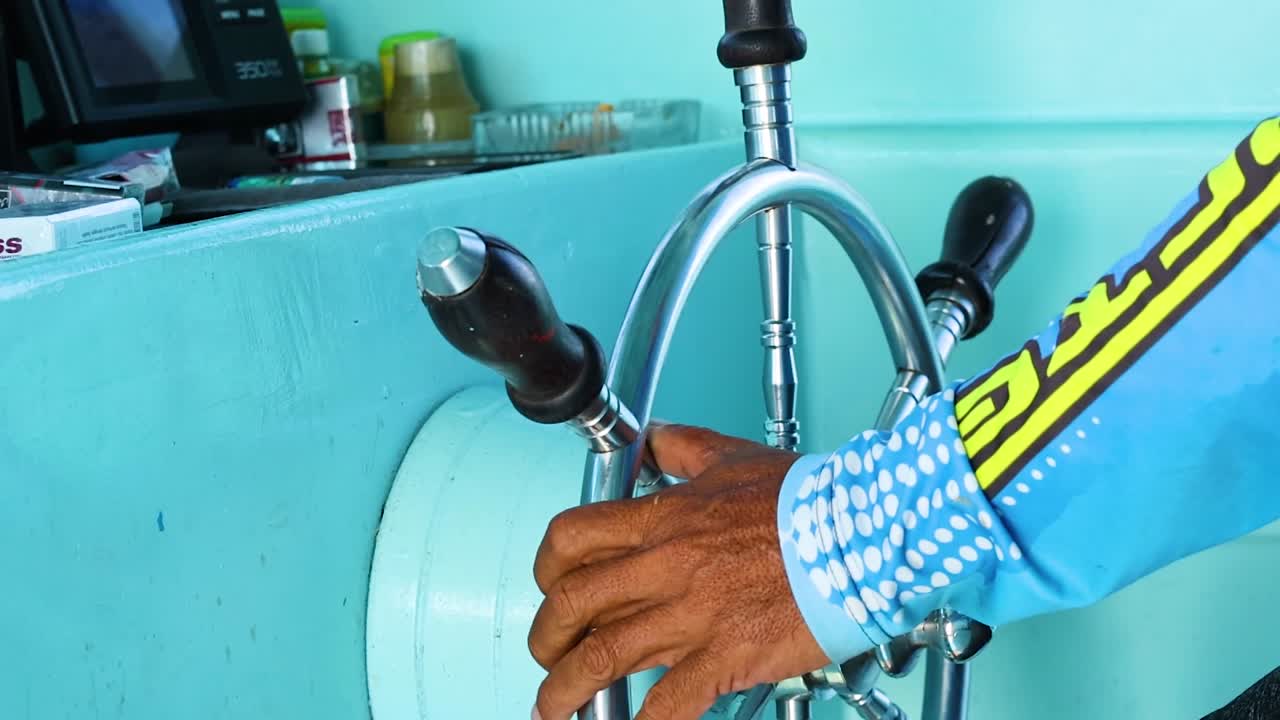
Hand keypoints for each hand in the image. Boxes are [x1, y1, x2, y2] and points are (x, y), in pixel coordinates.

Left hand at [528, 423, 828, 719]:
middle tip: (547, 651)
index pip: (573, 537)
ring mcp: (691, 614)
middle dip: (546, 634)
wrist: (861, 534)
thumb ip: (686, 447)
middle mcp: (666, 566)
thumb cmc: (807, 500)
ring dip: (566, 689)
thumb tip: (656, 436)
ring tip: (554, 708)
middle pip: (572, 602)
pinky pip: (668, 701)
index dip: (546, 566)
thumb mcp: (734, 457)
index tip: (548, 585)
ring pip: (601, 656)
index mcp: (664, 519)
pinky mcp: (724, 655)